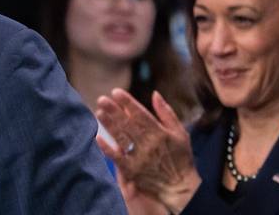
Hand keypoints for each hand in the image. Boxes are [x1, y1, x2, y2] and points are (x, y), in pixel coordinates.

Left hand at [96, 90, 200, 212]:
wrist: (180, 186)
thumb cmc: (180, 157)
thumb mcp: (180, 133)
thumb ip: (167, 113)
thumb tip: (155, 94)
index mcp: (161, 133)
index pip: (141, 114)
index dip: (128, 102)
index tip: (116, 92)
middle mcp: (149, 144)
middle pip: (128, 124)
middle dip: (114, 111)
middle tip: (101, 99)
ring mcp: (140, 157)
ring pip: (121, 138)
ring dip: (109, 125)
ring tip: (98, 113)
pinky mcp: (133, 170)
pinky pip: (117, 158)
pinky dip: (107, 148)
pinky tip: (98, 138)